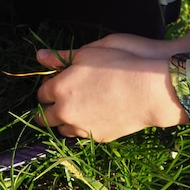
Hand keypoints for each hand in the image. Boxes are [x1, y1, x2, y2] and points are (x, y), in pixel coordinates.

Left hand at [34, 46, 188, 141]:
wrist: (150, 90)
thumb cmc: (120, 64)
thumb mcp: (88, 52)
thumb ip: (61, 56)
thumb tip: (40, 56)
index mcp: (59, 88)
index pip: (41, 93)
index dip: (48, 87)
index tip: (56, 84)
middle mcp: (65, 111)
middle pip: (44, 117)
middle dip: (48, 109)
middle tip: (57, 101)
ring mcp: (81, 127)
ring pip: (62, 130)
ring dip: (64, 121)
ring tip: (74, 110)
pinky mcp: (98, 137)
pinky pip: (83, 135)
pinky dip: (83, 127)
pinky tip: (93, 117)